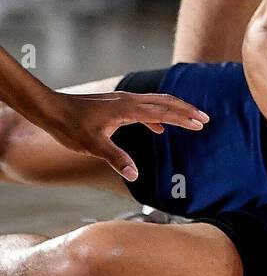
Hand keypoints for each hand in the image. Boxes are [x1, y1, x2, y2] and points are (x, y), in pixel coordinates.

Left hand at [42, 90, 208, 179]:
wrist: (52, 109)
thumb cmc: (71, 126)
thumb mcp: (94, 146)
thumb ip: (117, 159)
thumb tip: (135, 175)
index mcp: (129, 108)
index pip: (163, 112)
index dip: (183, 118)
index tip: (201, 123)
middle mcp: (129, 100)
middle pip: (165, 102)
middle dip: (186, 110)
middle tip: (204, 119)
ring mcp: (123, 101)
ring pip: (156, 103)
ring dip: (173, 111)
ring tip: (188, 120)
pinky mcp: (116, 105)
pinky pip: (144, 108)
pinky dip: (156, 116)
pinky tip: (158, 128)